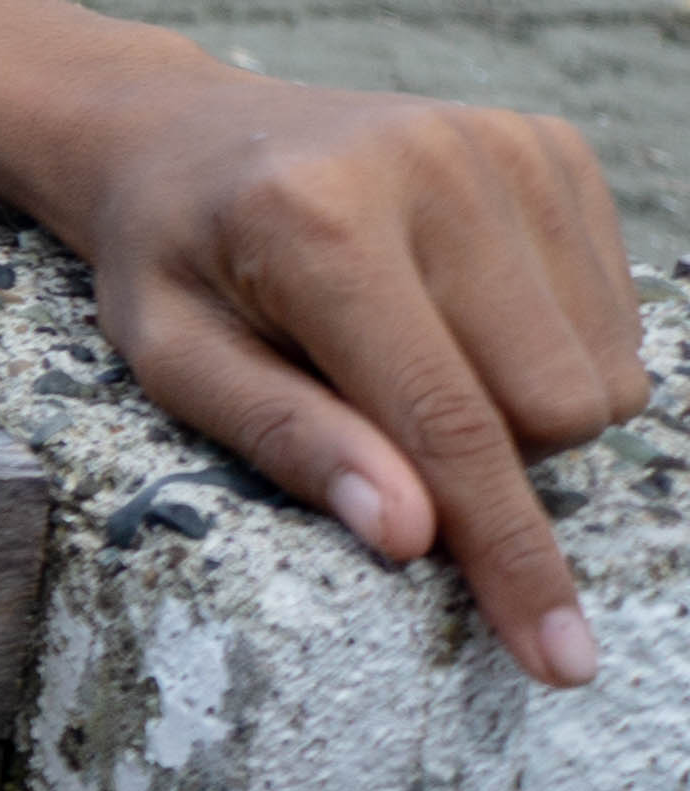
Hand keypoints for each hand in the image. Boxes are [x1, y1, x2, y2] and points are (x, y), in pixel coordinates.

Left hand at [64, 69, 648, 684]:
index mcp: (316, 220)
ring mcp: (502, 143)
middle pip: (553, 409)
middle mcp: (428, 164)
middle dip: (492, 459)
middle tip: (383, 408)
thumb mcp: (173, 357)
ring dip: (526, 406)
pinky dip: (556, 346)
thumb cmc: (171, 260)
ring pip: (604, 375)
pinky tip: (460, 304)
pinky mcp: (550, 144)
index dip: (509, 555)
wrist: (179, 131)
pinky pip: (619, 317)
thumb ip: (285, 438)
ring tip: (413, 346)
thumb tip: (407, 535)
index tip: (560, 658)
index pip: (448, 423)